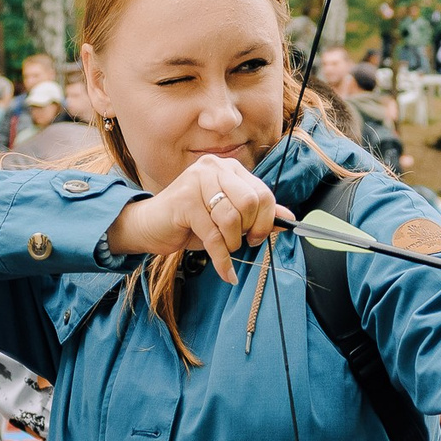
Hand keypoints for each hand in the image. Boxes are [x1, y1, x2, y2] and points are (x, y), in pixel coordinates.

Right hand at [102, 154, 295, 283]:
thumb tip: (289, 219)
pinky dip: (222, 260)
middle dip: (250, 230)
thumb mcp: (228, 218)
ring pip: (232, 219)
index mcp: (229, 168)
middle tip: (240, 242)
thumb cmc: (191, 222)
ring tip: (223, 248)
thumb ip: (258, 215)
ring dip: (232, 243)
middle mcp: (214, 168)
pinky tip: (226, 273)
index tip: (257, 236)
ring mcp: (197, 181)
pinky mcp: (184, 201)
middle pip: (251, 202)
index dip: (266, 220)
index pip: (263, 193)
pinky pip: (213, 236)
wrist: (151, 227)